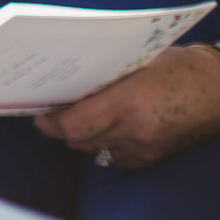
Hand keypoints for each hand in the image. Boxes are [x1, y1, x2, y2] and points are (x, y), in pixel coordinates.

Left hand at [35, 45, 219, 170]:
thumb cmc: (180, 67)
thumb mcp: (138, 60)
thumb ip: (103, 74)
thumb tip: (66, 80)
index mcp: (129, 103)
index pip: (73, 124)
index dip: (50, 121)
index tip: (39, 111)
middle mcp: (135, 131)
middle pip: (78, 140)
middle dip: (59, 128)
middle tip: (50, 111)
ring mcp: (144, 149)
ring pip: (93, 150)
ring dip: (80, 136)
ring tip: (75, 116)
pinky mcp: (152, 159)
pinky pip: (113, 157)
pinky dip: (102, 143)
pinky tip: (104, 126)